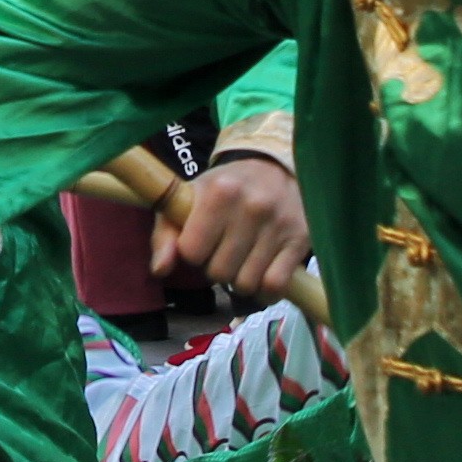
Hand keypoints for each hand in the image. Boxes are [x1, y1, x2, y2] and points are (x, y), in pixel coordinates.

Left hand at [158, 150, 310, 301]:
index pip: (191, 252)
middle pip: (219, 272)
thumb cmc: (224, 189)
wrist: (275, 169)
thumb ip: (166, 234)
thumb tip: (160, 270)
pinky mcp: (300, 240)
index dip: (192, 253)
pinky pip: (275, 286)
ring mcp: (279, 224)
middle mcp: (252, 207)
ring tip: (243, 259)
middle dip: (217, 268)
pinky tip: (262, 275)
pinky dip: (265, 291)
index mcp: (220, 192)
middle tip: (225, 250)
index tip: (202, 240)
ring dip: (240, 280)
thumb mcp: (189, 199)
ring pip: (246, 284)